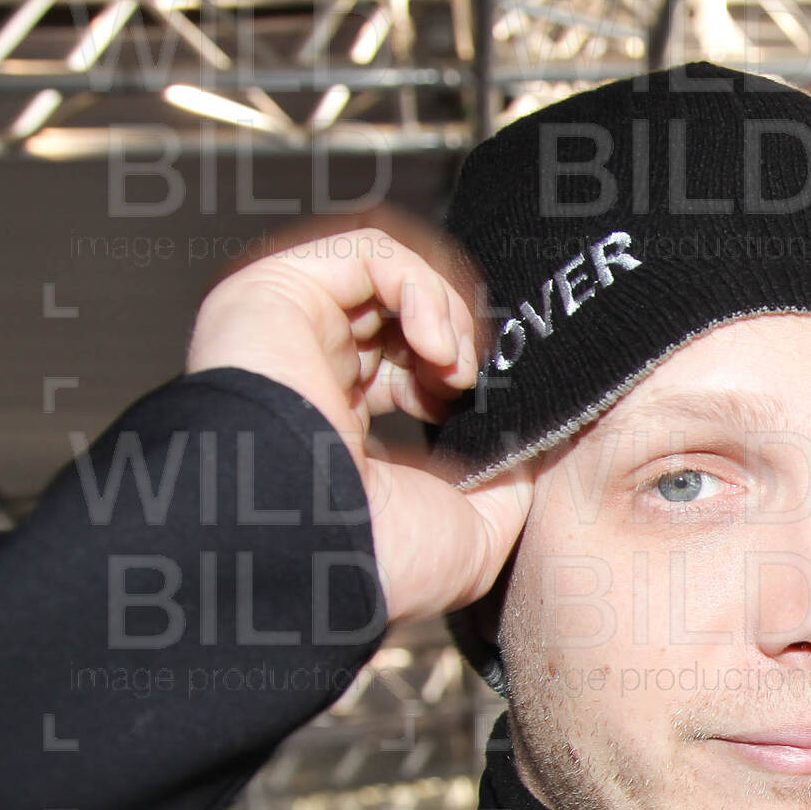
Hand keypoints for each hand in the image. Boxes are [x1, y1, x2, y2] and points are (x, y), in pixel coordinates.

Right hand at [185, 220, 530, 626]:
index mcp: (340, 428)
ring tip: (457, 369)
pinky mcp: (275, 289)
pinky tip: (437, 350)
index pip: (403, 365)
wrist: (315, 551)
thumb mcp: (477, 529)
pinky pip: (369, 251)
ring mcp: (288, 327)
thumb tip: (535, 437)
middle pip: (399, 313)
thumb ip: (509, 476)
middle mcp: (307, 372)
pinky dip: (423, 288)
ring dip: (447, 312)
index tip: (478, 405)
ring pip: (388, 274)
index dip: (458, 369)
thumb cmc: (381, 557)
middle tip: (472, 384)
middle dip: (458, 337)